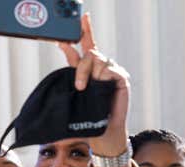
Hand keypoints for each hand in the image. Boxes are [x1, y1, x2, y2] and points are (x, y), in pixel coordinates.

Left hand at [58, 13, 130, 155]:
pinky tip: (101, 89)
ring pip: (98, 60)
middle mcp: (101, 68)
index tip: (82, 16)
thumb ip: (71, 68)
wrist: (101, 132)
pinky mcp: (121, 78)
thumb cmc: (87, 115)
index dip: (86, 29)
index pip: (88, 44)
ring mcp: (112, 72)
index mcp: (90, 69)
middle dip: (80, 68)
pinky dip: (102, 79)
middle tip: (78, 87)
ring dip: (89, 75)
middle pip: (90, 52)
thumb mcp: (74, 90)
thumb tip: (63, 44)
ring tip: (88, 91)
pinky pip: (109, 70)